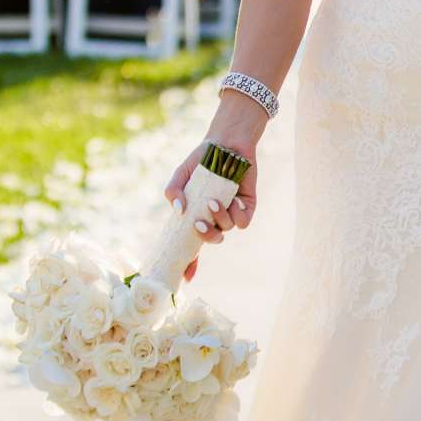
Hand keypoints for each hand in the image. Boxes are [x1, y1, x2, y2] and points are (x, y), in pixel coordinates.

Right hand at [161, 135, 260, 280]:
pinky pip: (244, 221)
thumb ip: (173, 192)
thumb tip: (179, 211)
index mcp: (197, 215)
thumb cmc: (201, 160)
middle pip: (211, 240)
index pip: (192, 244)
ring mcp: (231, 212)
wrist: (225, 142)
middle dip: (206, 237)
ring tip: (214, 201)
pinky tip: (234, 200)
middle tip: (199, 224)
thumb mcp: (181, 174)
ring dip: (220, 220)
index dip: (189, 263)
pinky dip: (238, 215)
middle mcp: (214, 217)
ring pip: (227, 229)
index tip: (186, 278)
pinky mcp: (248, 205)